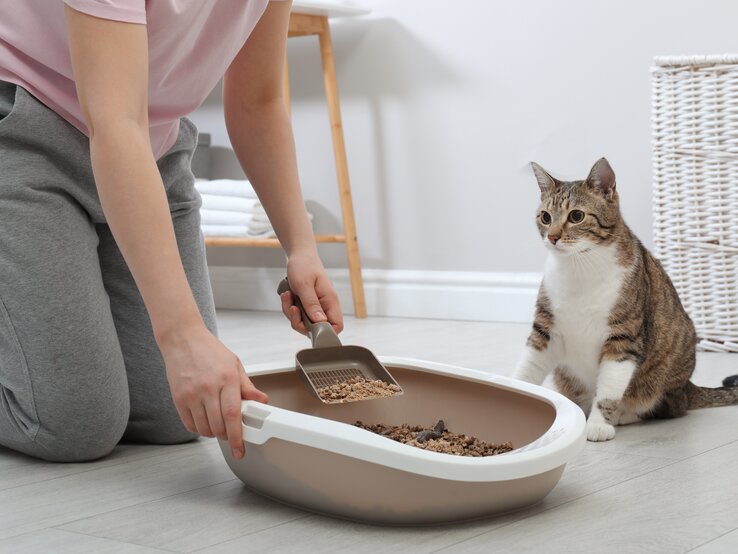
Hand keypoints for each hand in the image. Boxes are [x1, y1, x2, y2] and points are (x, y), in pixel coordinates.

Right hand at [158, 323, 267, 459]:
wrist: (182, 339)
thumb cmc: (209, 350)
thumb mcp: (234, 364)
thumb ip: (247, 386)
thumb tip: (262, 401)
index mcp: (226, 378)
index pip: (233, 415)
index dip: (238, 436)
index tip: (240, 450)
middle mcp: (208, 388)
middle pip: (218, 426)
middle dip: (227, 436)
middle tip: (231, 433)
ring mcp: (191, 394)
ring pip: (204, 428)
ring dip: (213, 433)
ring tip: (218, 422)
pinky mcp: (178, 399)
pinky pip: (189, 424)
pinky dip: (199, 428)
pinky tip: (204, 419)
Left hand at [280, 248, 343, 334]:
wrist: (299, 255)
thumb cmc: (304, 265)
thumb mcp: (304, 285)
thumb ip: (312, 304)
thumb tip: (320, 322)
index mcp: (330, 301)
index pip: (336, 325)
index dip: (325, 332)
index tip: (309, 326)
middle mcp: (325, 305)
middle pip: (317, 328)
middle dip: (300, 322)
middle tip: (293, 308)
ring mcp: (315, 306)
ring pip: (304, 322)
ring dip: (291, 313)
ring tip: (288, 296)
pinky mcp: (307, 305)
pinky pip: (297, 315)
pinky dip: (289, 308)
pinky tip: (288, 295)